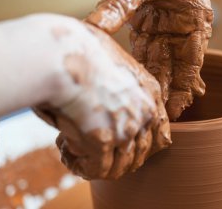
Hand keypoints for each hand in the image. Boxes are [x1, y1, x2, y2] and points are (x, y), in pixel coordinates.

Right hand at [25, 14, 170, 179]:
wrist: (62, 54)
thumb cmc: (81, 51)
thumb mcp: (114, 62)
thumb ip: (122, 83)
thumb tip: (110, 103)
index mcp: (150, 91)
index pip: (159, 131)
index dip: (138, 142)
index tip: (119, 144)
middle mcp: (145, 112)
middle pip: (141, 153)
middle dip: (118, 157)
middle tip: (94, 149)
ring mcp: (127, 128)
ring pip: (122, 166)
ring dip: (99, 164)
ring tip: (76, 150)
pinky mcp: (104, 141)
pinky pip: (98, 170)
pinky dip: (82, 167)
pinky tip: (68, 153)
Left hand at [86, 0, 212, 119]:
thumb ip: (118, 7)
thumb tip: (93, 29)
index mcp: (194, 16)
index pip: (193, 58)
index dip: (186, 85)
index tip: (179, 106)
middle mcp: (182, 23)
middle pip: (178, 64)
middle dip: (171, 88)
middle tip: (165, 115)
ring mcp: (164, 23)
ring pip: (161, 59)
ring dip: (155, 80)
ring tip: (152, 105)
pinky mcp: (147, 19)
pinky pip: (145, 47)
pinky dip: (141, 64)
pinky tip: (139, 82)